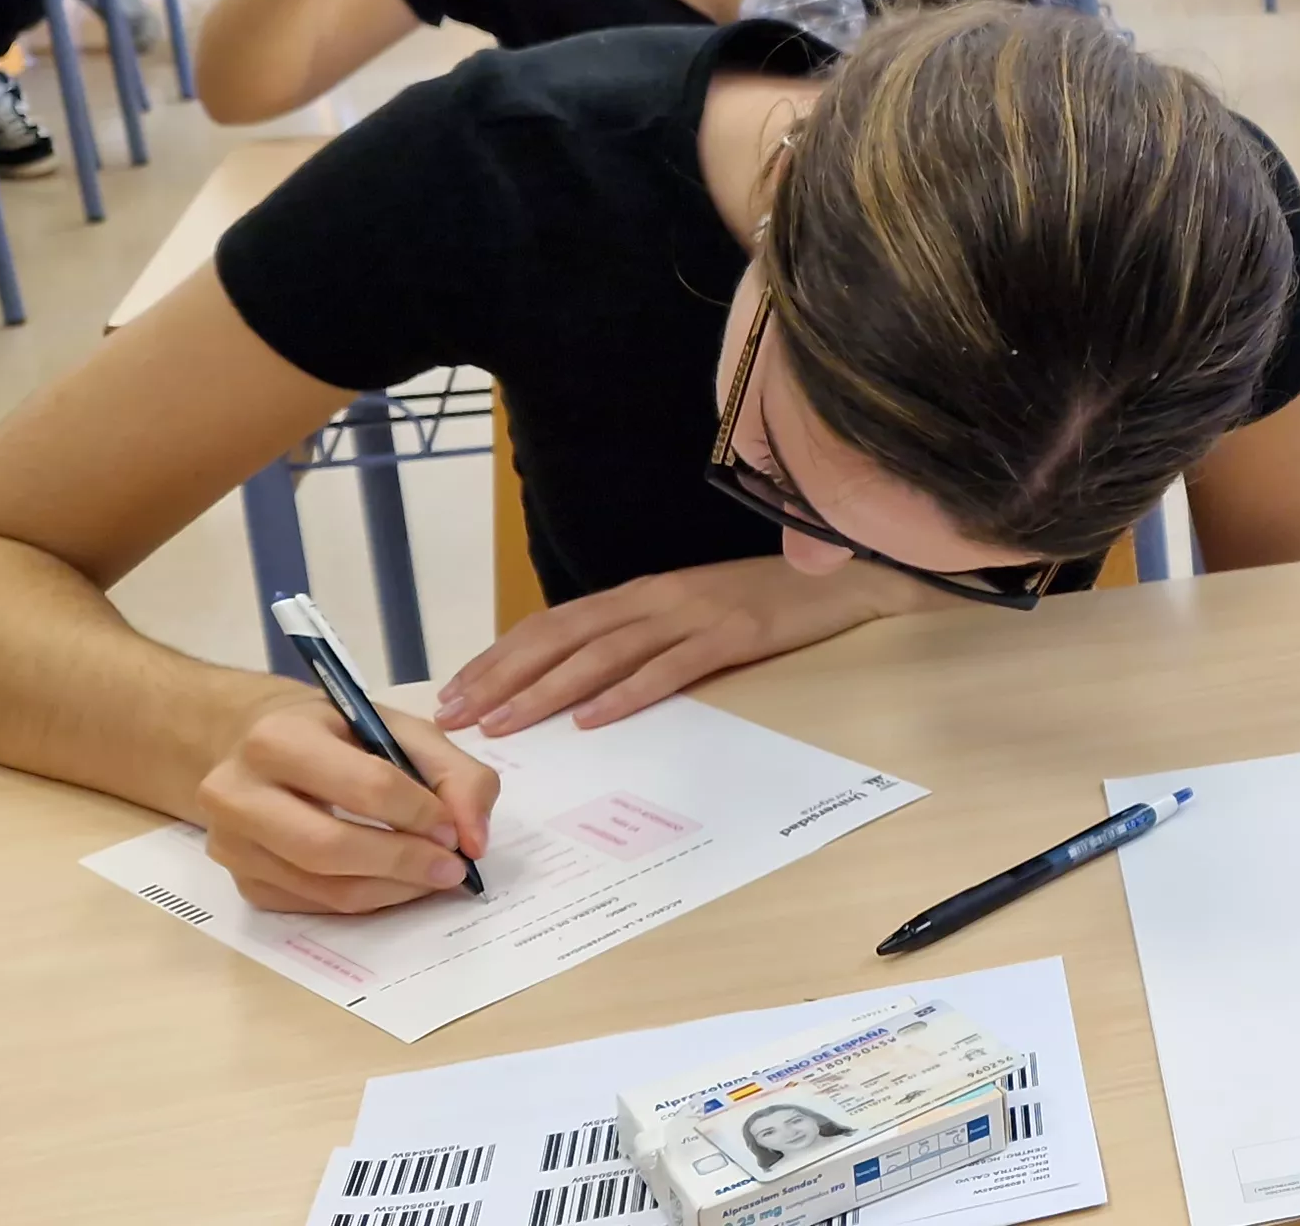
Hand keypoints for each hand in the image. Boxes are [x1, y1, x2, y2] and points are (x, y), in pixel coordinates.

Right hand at [194, 695, 499, 913]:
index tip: (454, 829)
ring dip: (393, 889)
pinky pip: (314, 905)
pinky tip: (393, 882)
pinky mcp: (240, 882)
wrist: (253, 745)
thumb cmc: (335, 733)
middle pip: (331, 847)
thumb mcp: (399, 729)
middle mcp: (236, 792)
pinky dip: (366, 899)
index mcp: (277, 738)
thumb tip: (475, 840)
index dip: (420, 813)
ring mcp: (231, 844)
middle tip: (452, 868)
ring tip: (431, 877)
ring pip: (324, 887)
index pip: (364, 785)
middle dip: (405, 862)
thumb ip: (455, 774)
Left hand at [434, 557, 917, 736]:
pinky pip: (670, 668)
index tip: (455, 691)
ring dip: (547, 690)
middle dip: (502, 676)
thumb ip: (642, 638)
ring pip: (603, 654)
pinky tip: (594, 718)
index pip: (552, 623)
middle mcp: (655, 599)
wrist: (844, 576)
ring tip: (506, 723)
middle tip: (457, 715)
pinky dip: (627, 693)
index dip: (498, 656)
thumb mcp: (692, 615)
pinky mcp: (733, 635)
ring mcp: (694, 615)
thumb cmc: (766, 603)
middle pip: (562, 637)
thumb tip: (582, 680)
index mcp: (640, 594)